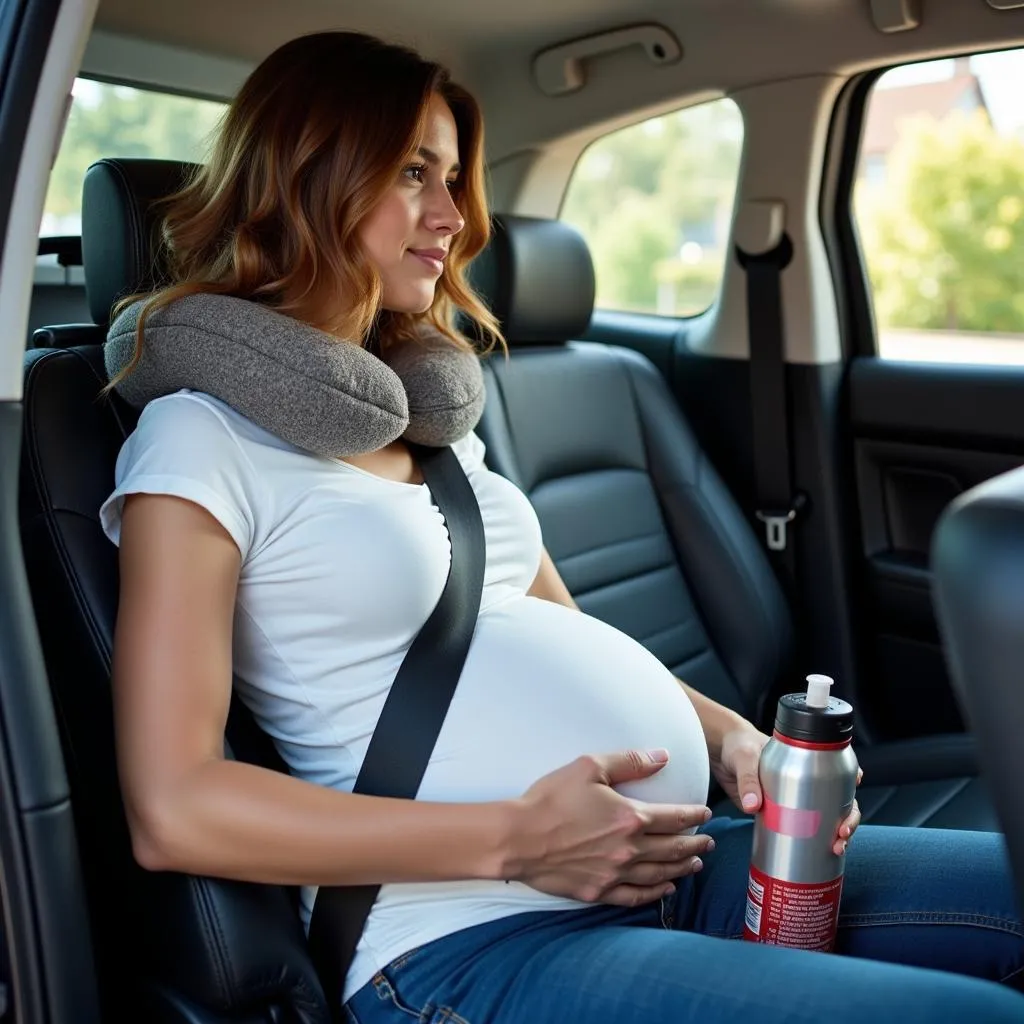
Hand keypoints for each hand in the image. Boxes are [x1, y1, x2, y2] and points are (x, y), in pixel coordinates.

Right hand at [509, 750, 714, 907]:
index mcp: (630, 818)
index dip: (693, 814)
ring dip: (681, 868)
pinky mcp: (598, 891)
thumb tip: (663, 756)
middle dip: (695, 843)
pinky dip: (655, 893)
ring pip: (659, 874)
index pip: (673, 817)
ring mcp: (614, 874)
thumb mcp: (589, 767)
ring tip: (695, 863)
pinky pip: (636, 896)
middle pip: (672, 848)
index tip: (705, 812)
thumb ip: (629, 762)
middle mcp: (629, 850)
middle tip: (709, 841)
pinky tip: (666, 888)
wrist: (518, 838)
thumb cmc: (550, 799)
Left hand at [712, 724, 863, 854]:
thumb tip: (754, 807)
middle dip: (848, 817)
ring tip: (837, 848)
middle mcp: (804, 781)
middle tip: (842, 833)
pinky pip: (802, 830)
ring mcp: (794, 799)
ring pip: (826, 818)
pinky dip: (816, 843)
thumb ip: (747, 780)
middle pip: (837, 799)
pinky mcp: (780, 814)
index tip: (856, 783)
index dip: (850, 776)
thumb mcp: (745, 758)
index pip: (834, 767)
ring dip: (837, 835)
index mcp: (802, 761)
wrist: (719, 753)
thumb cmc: (738, 746)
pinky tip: (824, 856)